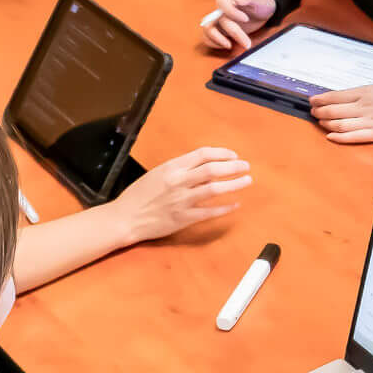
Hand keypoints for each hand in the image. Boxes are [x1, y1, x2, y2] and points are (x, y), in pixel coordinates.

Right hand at [113, 145, 249, 241]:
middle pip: (213, 169)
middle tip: (246, 167)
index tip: (233, 156)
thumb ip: (179, 169)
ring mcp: (182, 200)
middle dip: (234, 167)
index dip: (222, 153)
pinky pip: (209, 212)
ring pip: (215, 189)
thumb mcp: (158, 173)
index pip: (203, 154)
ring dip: (234, 184)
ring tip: (246, 181)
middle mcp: (178, 181)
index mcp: (171, 167)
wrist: (125, 218)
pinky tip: (235, 205)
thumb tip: (204, 167)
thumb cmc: (139, 195)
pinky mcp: (183, 218)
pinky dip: (225, 208)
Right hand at [198, 0, 275, 52]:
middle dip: (234, 32)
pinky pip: (208, 37)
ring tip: (230, 46)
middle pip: (219, 20)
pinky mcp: (218, 30)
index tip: (246, 19)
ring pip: (208, 29)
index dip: (232, 12)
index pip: (222, 3)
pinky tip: (228, 45)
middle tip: (247, 44)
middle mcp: (220, 7)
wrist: (263, 11)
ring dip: (218, 39)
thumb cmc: (261, 2)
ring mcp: (218, 19)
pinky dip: (214, 43)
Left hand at [310, 81, 372, 144]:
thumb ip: (363, 92)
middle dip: (320, 112)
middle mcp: (364, 107)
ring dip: (326, 124)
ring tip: (321, 123)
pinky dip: (339, 138)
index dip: (320, 99)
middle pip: (333, 110)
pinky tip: (330, 137)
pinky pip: (353, 137)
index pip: (335, 96)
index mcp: (364, 93)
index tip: (312, 101)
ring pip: (340, 124)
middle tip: (314, 112)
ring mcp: (369, 121)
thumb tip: (346, 96)